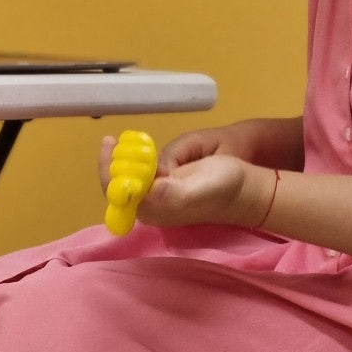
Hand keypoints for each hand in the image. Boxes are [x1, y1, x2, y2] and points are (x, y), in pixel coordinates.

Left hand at [98, 128, 273, 229]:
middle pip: (119, 188)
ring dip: (119, 160)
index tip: (110, 148)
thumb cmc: (224, 188)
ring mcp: (157, 197)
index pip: (120, 197)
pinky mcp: (164, 186)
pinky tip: (135, 146)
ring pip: (127, 180)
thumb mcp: (202, 188)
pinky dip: (132, 159)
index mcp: (157, 212)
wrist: (242, 187)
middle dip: (111, 164)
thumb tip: (150, 191)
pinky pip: (139, 173)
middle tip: (111, 140)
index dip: (109, 175)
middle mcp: (152, 207)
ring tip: (116, 141)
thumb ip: (177, 193)